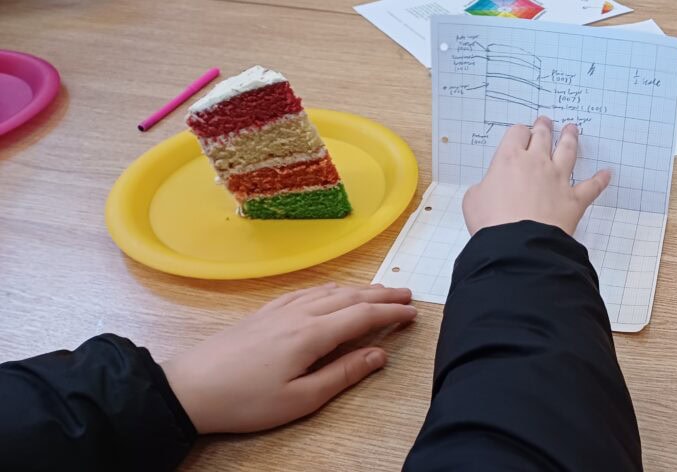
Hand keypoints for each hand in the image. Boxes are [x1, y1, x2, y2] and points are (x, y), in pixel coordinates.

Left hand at [160, 283, 415, 433]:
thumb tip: (379, 355)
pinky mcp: (264, 313)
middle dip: (382, 294)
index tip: (414, 312)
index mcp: (312, 334)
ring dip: (359, 289)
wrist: (189, 388)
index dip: (392, 312)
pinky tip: (331, 292)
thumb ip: (343, 374)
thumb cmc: (245, 401)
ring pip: (329, 291)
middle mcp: (299, 314)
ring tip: (379, 291)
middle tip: (407, 293)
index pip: (363, 315)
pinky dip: (329, 289)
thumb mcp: (301, 399)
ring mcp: (280, 310)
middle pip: (350, 297)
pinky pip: (306, 291)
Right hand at [463, 116, 610, 235]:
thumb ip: (483, 188)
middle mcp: (536, 163)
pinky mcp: (573, 199)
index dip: (519, 132)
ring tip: (572, 130)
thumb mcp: (473, 200)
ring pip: (568, 151)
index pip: (516, 134)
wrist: (517, 245)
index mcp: (509, 159)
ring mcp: (558, 179)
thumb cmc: (492, 222)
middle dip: (544, 127)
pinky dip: (600, 179)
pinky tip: (606, 174)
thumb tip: (487, 190)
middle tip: (546, 122)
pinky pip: (592, 186)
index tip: (520, 134)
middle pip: (543, 136)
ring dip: (571, 138)